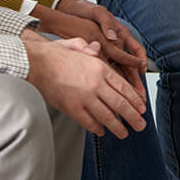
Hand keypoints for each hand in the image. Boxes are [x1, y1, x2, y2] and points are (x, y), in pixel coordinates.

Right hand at [23, 33, 146, 137]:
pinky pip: (89, 122)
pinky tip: (102, 131)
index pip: (123, 87)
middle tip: (141, 125)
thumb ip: (90, 49)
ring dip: (118, 127)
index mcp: (100, 68)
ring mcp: (85, 97)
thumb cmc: (56, 55)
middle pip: (120, 104)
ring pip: (107, 116)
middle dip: (133, 117)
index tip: (142, 107)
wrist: (37, 64)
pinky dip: (97, 128)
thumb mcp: (78, 45)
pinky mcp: (72, 108)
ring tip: (125, 133)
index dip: (135, 99)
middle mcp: (96, 84)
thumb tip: (97, 49)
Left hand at [52, 0, 149, 95]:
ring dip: (126, 86)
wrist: (68, 14)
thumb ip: (106, 23)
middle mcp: (116, 43)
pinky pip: (107, 71)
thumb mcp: (97, 12)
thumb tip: (113, 36)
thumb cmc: (85, 11)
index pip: (135, 48)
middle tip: (140, 95)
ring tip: (131, 100)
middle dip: (135, 81)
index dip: (139, 59)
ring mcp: (107, 51)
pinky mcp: (97, 56)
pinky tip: (113, 94)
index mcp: (120, 33)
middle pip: (129, 65)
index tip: (142, 69)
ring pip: (119, 71)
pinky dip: (111, 82)